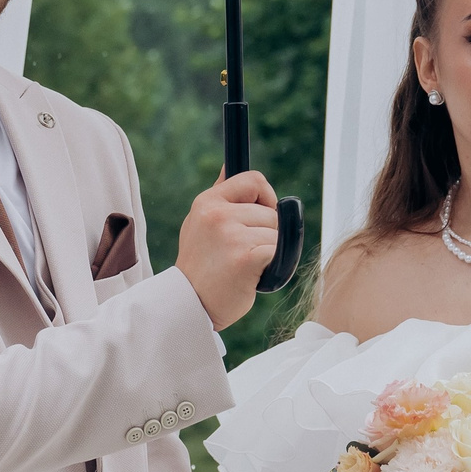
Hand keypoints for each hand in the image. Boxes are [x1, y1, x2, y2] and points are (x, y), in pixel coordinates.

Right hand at [176, 169, 278, 329]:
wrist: (190, 305)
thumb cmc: (201, 266)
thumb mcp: (200, 223)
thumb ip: (220, 196)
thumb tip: (228, 166)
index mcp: (207, 202)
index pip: (254, 180)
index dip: (266, 198)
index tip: (260, 217)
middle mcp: (218, 214)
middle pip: (272, 212)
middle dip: (268, 234)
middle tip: (244, 254)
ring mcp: (231, 235)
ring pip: (278, 234)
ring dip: (271, 253)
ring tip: (246, 267)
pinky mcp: (246, 257)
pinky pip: (280, 252)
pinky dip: (276, 267)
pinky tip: (255, 276)